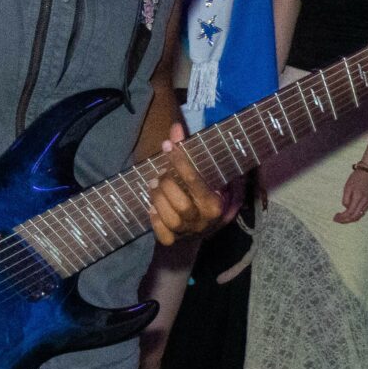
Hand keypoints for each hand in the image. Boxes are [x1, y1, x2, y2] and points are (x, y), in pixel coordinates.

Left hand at [147, 124, 222, 245]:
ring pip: (169, 217)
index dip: (180, 162)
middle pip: (181, 203)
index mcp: (215, 203)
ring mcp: (187, 232)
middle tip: (159, 174)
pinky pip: (161, 233)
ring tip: (153, 185)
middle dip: (166, 185)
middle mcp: (202, 220)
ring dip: (157, 199)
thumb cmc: (202, 196)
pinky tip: (152, 208)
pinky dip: (154, 219)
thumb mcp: (204, 176)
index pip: (195, 181)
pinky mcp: (173, 241)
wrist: (198, 231)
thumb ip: (190, 152)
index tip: (168, 146)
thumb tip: (175, 127)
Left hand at [336, 163, 367, 224]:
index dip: (342, 217)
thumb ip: (346, 199)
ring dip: (350, 219)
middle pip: (354, 217)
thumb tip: (345, 207)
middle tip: (337, 220)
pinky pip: (362, 212)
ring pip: (359, 216)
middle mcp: (364, 203)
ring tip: (342, 218)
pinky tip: (350, 214)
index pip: (349, 213)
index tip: (335, 217)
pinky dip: (355, 215)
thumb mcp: (348, 186)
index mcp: (358, 198)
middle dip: (345, 220)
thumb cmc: (357, 177)